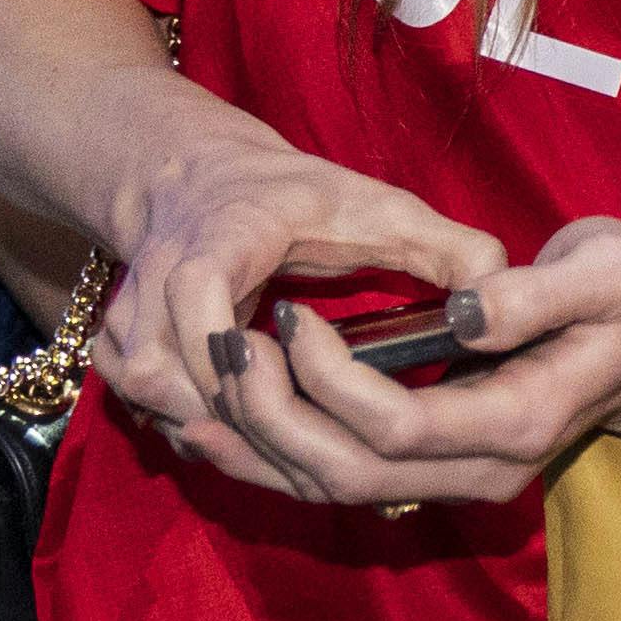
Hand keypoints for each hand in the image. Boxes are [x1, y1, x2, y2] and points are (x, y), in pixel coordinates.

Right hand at [88, 121, 509, 502]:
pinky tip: (267, 435)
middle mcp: (159, 281)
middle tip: (328, 433)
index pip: (197, 293)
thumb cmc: (296, 198)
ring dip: (232, 431)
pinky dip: (209, 434)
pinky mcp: (120, 355)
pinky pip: (154, 415)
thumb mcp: (376, 205)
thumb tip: (500, 297)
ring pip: (161, 402)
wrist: (200, 183)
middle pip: (173, 370)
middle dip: (250, 413)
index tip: (283, 364)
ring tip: (306, 437)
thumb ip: (445, 246)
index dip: (231, 343)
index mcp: (221, 235)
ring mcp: (130, 323)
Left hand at [216, 217, 620, 508]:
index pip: (401, 426)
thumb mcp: (605, 273)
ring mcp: (452, 483)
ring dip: (260, 448)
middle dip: (277, 418)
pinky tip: (221, 424)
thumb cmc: (620, 297)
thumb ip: (540, 293)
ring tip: (201, 389)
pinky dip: (271, 459)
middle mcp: (481, 472)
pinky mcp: (425, 474)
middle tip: (230, 348)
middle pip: (351, 474)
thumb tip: (466, 311)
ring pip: (332, 491)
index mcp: (520, 422)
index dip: (332, 381)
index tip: (292, 318)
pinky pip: (334, 483)